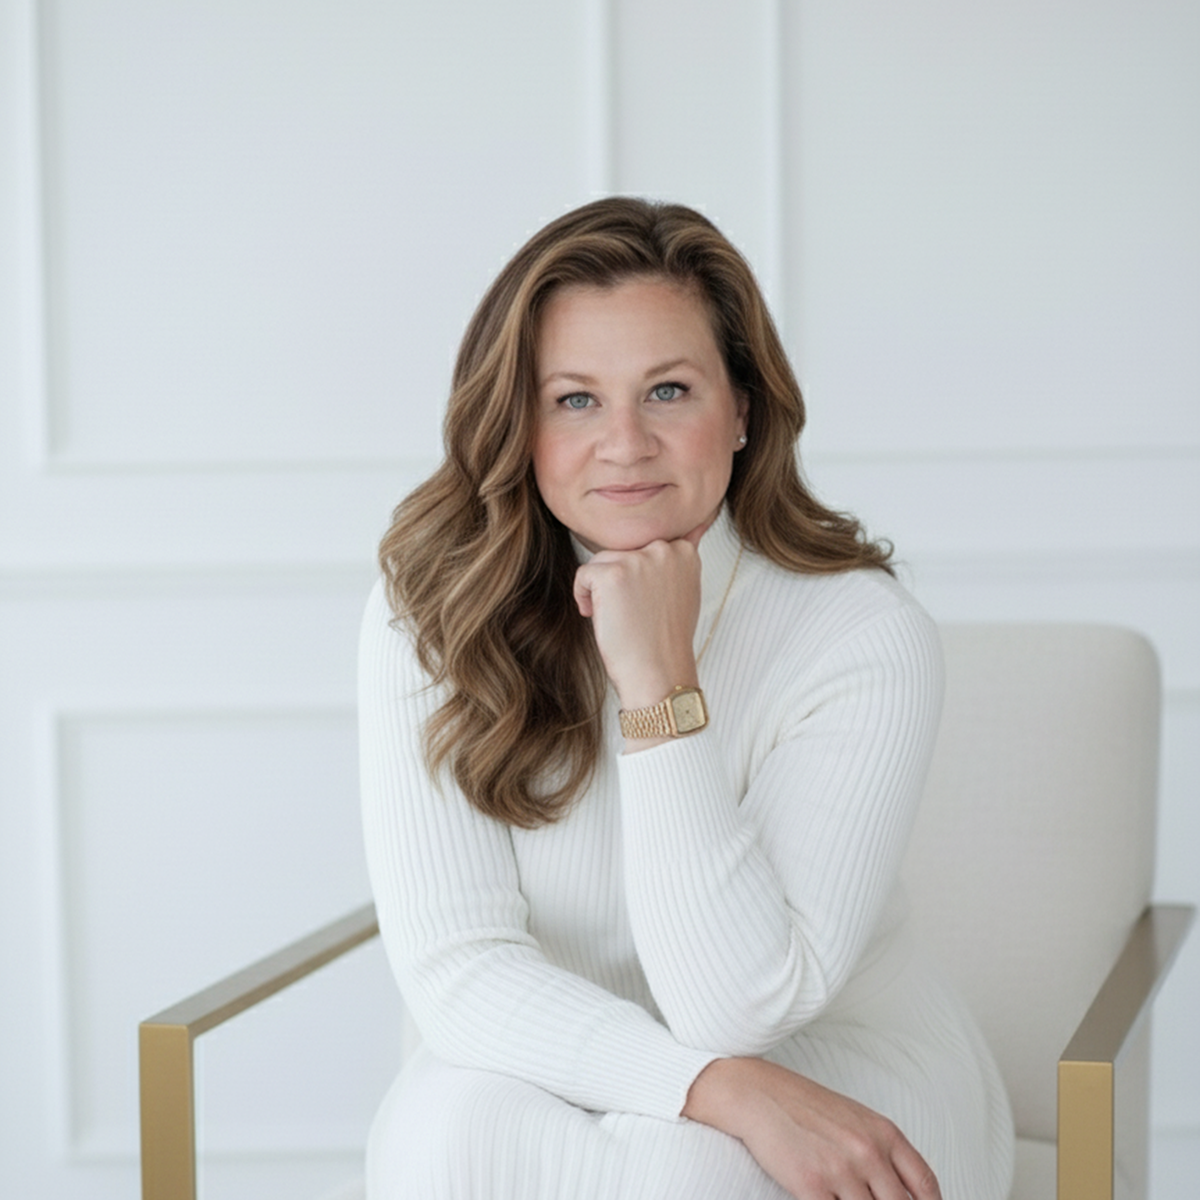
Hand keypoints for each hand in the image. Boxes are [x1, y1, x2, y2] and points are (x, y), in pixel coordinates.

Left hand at [572, 531, 703, 713]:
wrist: (658, 674)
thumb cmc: (666, 639)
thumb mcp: (685, 590)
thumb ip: (679, 560)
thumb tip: (696, 527)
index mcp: (685, 552)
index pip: (643, 548)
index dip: (637, 579)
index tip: (646, 605)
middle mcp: (664, 550)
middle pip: (622, 552)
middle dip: (620, 582)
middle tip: (633, 614)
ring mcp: (639, 560)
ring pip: (602, 562)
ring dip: (602, 591)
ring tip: (619, 617)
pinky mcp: (613, 574)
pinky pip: (584, 574)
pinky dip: (584, 597)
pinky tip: (600, 617)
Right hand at [683, 1058, 941, 1199]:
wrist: (758, 1093)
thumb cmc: (805, 1106)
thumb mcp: (855, 1120)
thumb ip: (882, 1151)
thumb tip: (902, 1190)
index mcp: (884, 1134)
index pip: (926, 1187)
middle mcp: (868, 1152)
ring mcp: (841, 1170)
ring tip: (845, 1196)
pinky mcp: (812, 1186)